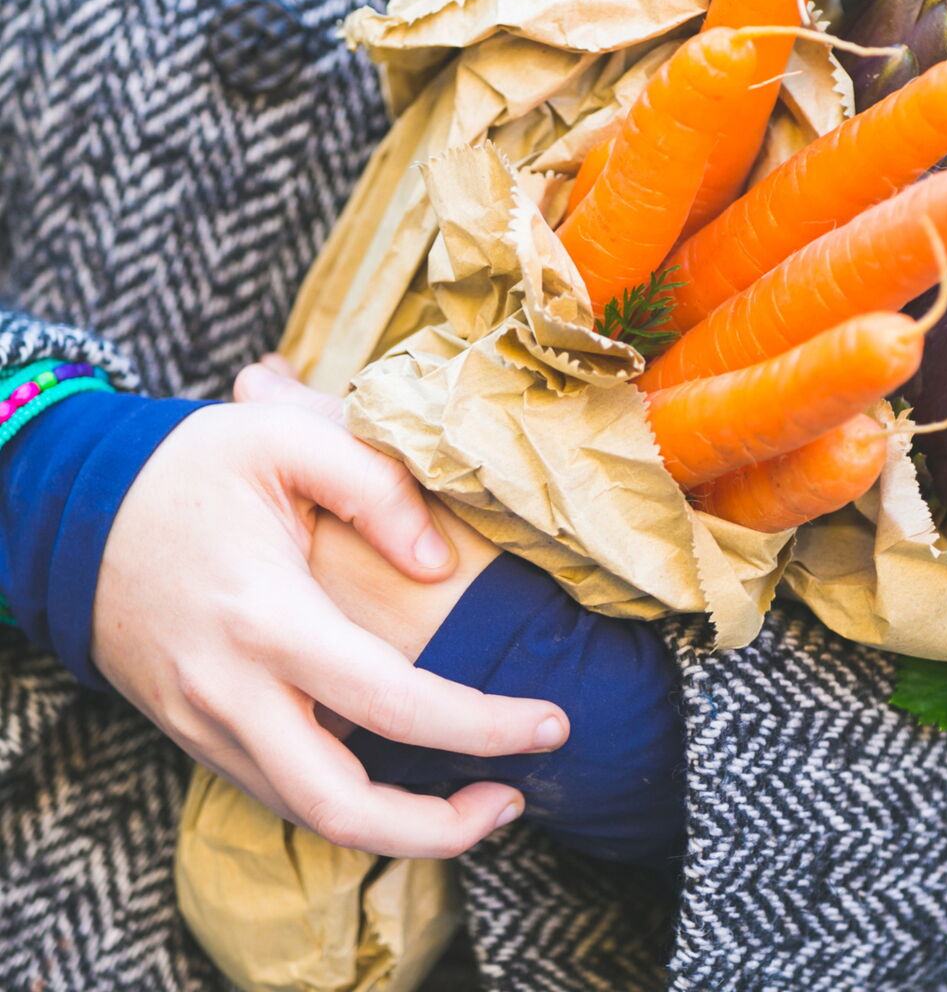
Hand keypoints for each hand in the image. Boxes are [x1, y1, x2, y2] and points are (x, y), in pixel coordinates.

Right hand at [91, 361, 568, 858]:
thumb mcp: (282, 437)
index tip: (551, 722)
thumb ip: (375, 486)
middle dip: (440, 831)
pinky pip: (279, 789)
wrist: (72, 509)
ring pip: (308, 814)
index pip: (396, 702)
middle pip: (343, 809)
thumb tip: (439, 565)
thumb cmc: (187, 467)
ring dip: (398, 826)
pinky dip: (349, 799)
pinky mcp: (198, 732)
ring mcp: (207, 724)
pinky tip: (398, 767)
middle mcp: (233, 693)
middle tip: (514, 799)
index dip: (484, 725)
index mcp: (266, 619)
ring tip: (474, 796)